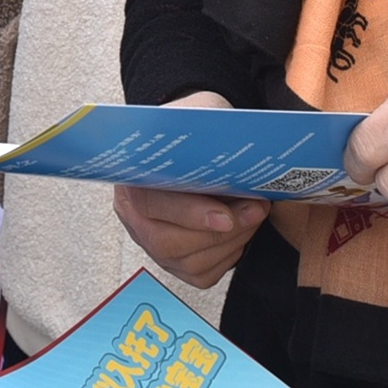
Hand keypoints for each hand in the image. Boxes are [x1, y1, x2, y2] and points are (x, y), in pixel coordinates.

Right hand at [114, 90, 267, 285]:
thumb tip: (234, 148)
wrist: (198, 142)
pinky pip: (202, 274)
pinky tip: (242, 231)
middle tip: (256, 209)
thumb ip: (208, 129)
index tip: (225, 215)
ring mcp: (152, 244)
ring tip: (255, 214)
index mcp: (130, 178)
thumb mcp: (200, 113)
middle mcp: (134, 217)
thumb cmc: (198, 127)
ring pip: (189, 262)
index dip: (188, 214)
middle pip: (168, 243)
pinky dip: (228, 256)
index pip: (151, 204)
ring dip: (231, 242)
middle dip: (219, 232)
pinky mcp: (174, 264)